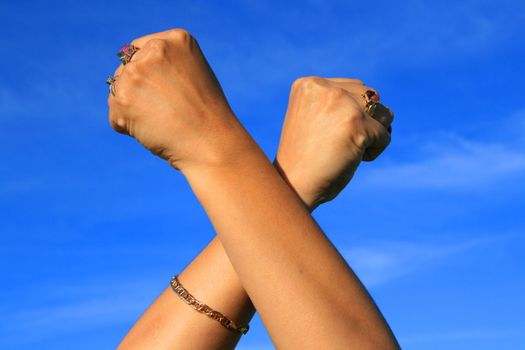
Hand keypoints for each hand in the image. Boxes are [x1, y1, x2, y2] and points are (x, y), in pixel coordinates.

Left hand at [107, 29, 248, 171]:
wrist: (211, 144)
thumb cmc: (207, 116)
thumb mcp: (193, 75)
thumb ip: (164, 66)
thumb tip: (129, 73)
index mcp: (176, 39)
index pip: (138, 51)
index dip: (148, 76)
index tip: (164, 94)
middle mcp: (154, 50)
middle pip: (125, 70)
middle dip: (139, 92)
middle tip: (166, 111)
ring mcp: (136, 73)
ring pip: (117, 92)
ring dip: (132, 110)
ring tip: (162, 121)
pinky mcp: (122, 98)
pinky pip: (115, 116)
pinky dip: (129, 128)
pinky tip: (153, 131)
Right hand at [274, 77, 392, 209]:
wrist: (293, 185)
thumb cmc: (304, 158)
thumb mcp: (314, 118)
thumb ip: (336, 102)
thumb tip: (379, 102)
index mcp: (309, 84)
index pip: (353, 88)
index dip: (350, 115)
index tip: (327, 135)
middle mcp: (325, 88)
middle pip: (370, 96)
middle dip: (365, 121)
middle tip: (339, 144)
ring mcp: (342, 104)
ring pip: (384, 113)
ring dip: (373, 134)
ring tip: (349, 150)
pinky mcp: (358, 124)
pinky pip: (385, 136)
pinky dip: (374, 151)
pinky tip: (352, 159)